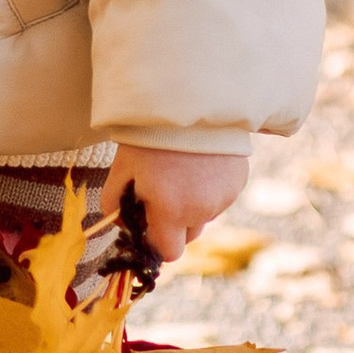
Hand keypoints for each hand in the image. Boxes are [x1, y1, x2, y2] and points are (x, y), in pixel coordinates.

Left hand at [102, 144, 247, 273]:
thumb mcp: (122, 169)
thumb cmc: (147, 135)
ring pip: (205, 215)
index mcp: (171, 210)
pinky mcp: (238, 181)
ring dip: (193, 204)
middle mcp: (201, 209)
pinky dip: (209, 188)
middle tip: (162, 193)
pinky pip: (220, 197)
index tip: (148, 224)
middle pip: (188, 235)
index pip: (169, 252)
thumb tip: (122, 224)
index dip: (156, 241)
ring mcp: (224, 196)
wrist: (187, 100)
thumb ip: (115, 204)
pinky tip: (199, 163)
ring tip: (181, 171)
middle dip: (174, 222)